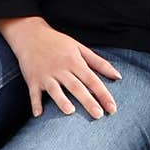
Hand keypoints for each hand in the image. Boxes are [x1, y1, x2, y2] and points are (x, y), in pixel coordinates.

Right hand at [0, 15, 121, 119]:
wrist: (30, 34)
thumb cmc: (58, 43)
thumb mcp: (80, 48)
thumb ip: (99, 63)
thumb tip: (118, 76)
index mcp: (74, 61)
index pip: (92, 80)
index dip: (103, 94)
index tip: (112, 109)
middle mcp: (61, 69)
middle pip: (76, 87)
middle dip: (88, 101)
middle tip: (99, 116)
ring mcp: (46, 75)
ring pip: (55, 90)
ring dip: (61, 100)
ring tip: (70, 112)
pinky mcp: (32, 79)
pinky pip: (33, 93)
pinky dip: (35, 103)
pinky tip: (38, 115)